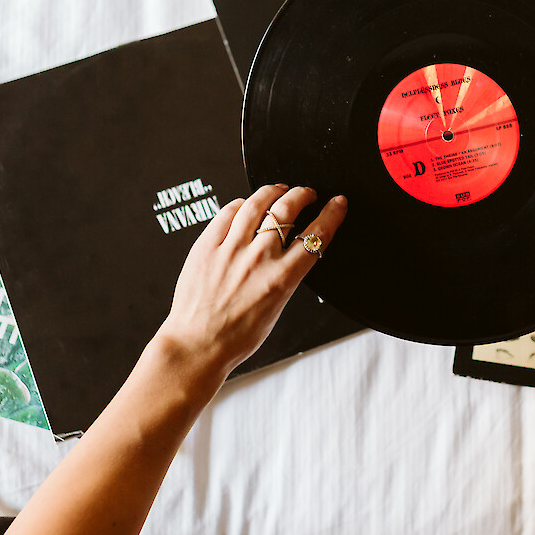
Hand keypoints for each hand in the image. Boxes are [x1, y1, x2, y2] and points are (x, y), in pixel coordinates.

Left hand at [154, 184, 347, 383]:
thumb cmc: (235, 336)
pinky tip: (244, 204)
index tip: (337, 204)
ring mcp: (230, 249)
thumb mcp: (276, 307)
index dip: (331, 214)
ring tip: (279, 189)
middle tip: (307, 193)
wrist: (197, 345)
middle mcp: (258, 259)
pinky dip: (240, 204)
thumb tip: (290, 251)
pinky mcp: (206, 245)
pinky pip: (226, 212)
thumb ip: (285, 275)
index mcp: (281, 278)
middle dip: (303, 194)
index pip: (316, 236)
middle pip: (288, 210)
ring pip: (257, 203)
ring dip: (273, 191)